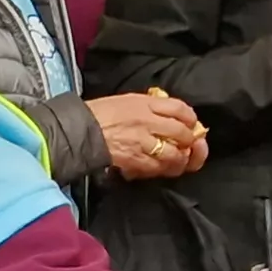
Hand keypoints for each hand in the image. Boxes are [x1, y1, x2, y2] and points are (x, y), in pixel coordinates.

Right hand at [87, 91, 207, 180]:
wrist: (79, 130)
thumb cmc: (99, 114)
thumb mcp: (127, 101)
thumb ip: (150, 106)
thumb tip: (170, 116)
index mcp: (145, 103)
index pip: (180, 109)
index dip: (191, 119)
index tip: (192, 125)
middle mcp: (148, 121)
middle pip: (183, 133)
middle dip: (190, 141)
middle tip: (189, 146)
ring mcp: (142, 142)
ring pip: (175, 155)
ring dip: (180, 159)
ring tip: (177, 159)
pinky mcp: (135, 160)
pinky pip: (158, 168)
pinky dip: (163, 169)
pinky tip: (160, 167)